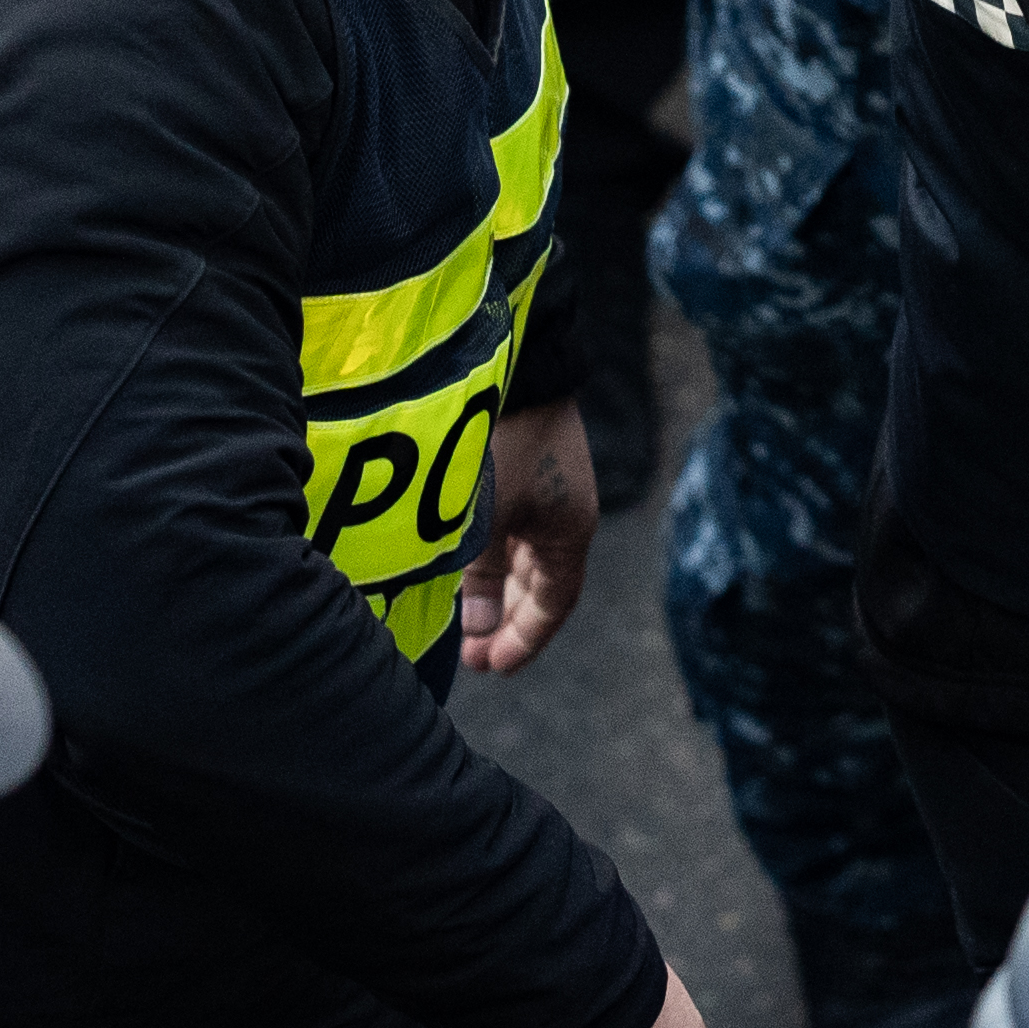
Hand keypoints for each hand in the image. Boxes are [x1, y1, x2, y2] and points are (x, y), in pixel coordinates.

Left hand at [457, 390, 597, 672]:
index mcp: (569, 531)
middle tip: (470, 649)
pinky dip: (490, 554)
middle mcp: (565, 512)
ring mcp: (547, 487)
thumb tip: (477, 628)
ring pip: (522, 555)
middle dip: (506, 618)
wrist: (518, 361)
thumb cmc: (502, 444)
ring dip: (495, 586)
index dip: (525, 639)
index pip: (553, 604)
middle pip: (539, 582)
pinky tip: (462, 560)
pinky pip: (512, 528)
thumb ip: (480, 576)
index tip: (493, 666)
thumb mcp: (487, 518)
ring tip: (459, 612)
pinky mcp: (525, 464)